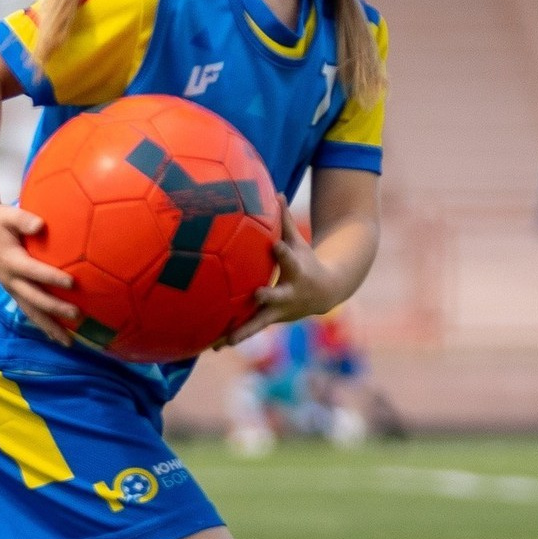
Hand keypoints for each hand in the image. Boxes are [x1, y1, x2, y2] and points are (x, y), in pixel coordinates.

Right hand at [0, 202, 77, 345]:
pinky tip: (58, 335)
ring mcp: (11, 287)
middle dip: (55, 309)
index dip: (52, 277)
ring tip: (68, 342)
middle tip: (77, 315)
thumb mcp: (8, 214)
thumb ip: (24, 219)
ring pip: (31, 312)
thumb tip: (41, 225)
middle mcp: (10, 279)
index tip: (72, 282)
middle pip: (34, 299)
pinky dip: (43, 324)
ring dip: (49, 327)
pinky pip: (29, 310)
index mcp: (10, 261)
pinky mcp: (13, 290)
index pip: (33, 272)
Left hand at [218, 197, 339, 346]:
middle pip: (276, 296)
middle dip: (267, 296)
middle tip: (257, 295)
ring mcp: (279, 311)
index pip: (289, 259)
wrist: (326, 294)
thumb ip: (285, 221)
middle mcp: (288, 294)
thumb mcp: (299, 242)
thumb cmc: (306, 261)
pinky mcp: (270, 321)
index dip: (283, 252)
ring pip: (259, 323)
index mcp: (297, 271)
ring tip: (224, 341)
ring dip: (243, 331)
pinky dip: (233, 337)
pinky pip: (249, 330)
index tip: (276, 245)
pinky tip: (211, 346)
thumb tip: (277, 192)